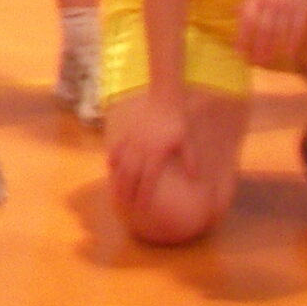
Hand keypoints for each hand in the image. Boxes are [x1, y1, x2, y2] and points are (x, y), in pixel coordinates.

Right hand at [105, 85, 190, 206]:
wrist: (163, 97)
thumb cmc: (177, 120)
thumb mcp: (187, 141)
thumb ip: (190, 160)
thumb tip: (195, 178)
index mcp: (156, 154)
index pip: (148, 180)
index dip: (144, 195)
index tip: (141, 209)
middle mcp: (141, 150)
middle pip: (131, 176)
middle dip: (127, 193)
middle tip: (124, 206)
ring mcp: (132, 141)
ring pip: (121, 165)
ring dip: (117, 180)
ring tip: (115, 193)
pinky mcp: (127, 133)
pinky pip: (117, 148)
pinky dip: (113, 159)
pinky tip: (111, 167)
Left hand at [236, 0, 306, 68]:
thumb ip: (250, 0)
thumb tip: (237, 14)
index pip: (246, 20)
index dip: (242, 37)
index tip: (239, 51)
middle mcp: (270, 1)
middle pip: (262, 30)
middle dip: (256, 48)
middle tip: (254, 62)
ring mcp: (287, 5)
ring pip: (278, 32)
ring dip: (271, 48)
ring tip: (267, 60)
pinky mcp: (302, 8)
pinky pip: (295, 30)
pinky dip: (290, 42)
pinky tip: (287, 52)